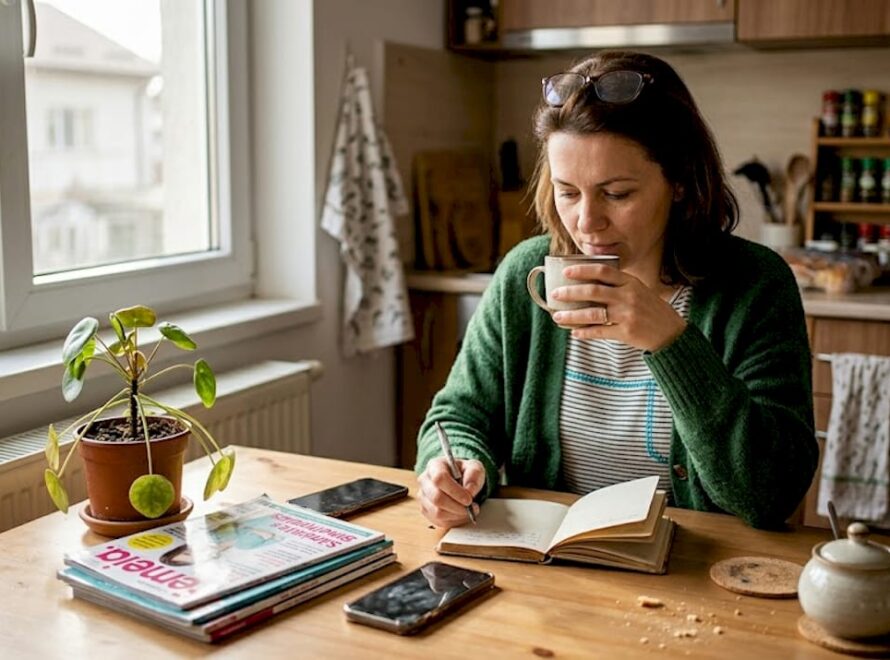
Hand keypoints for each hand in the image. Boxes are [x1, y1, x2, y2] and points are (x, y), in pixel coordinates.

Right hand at [417, 457, 483, 527]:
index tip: (469, 499)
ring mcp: (423, 496)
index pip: (439, 478)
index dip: (455, 491)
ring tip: (468, 511)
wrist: (460, 481)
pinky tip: (461, 514)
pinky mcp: (426, 510)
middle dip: (457, 506)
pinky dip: (453, 520)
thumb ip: (474, 475)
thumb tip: (469, 491)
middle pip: (436, 498)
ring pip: (437, 512)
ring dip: (456, 515)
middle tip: (471, 507)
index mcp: (435, 466)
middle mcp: (425, 480)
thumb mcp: (475, 468)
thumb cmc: (465, 473)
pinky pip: (438, 521)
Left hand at [549, 264, 686, 351]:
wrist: (671, 333)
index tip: (566, 271)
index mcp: (630, 282)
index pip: (603, 271)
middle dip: (570, 292)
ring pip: (593, 314)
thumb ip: (618, 285)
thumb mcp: (639, 290)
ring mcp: (627, 314)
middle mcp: (628, 296)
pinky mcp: (626, 332)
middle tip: (555, 294)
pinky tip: (574, 332)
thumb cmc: (651, 309)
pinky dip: (585, 332)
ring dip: (572, 316)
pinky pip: (600, 332)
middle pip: (593, 291)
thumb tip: (587, 282)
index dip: (583, 270)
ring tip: (557, 317)